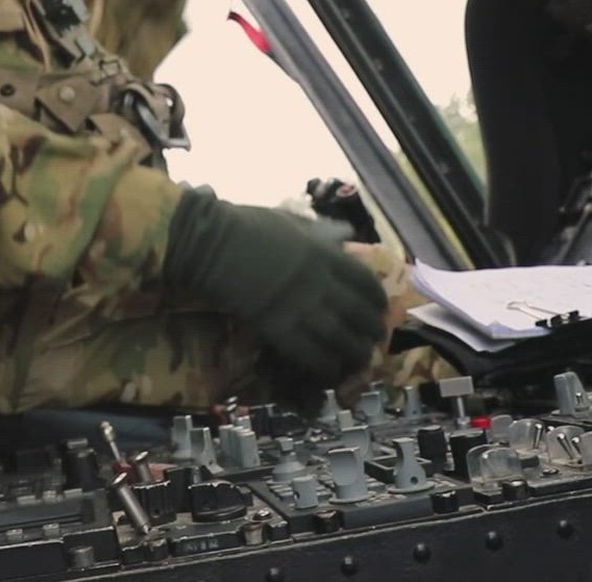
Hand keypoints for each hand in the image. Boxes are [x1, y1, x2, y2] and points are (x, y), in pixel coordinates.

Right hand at [163, 190, 387, 386]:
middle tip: (374, 339)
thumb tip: (345, 234)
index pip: (363, 281)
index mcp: (324, 254)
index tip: (380, 308)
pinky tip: (330, 370)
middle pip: (358, 313)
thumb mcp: (291, 221)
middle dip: (371, 330)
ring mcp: (299, 307)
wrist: (212, 245)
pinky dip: (324, 365)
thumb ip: (319, 232)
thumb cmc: (247, 226)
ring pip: (339, 338)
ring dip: (353, 353)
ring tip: (359, 361)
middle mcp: (318, 283)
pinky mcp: (276, 327)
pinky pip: (308, 353)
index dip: (376, 299)